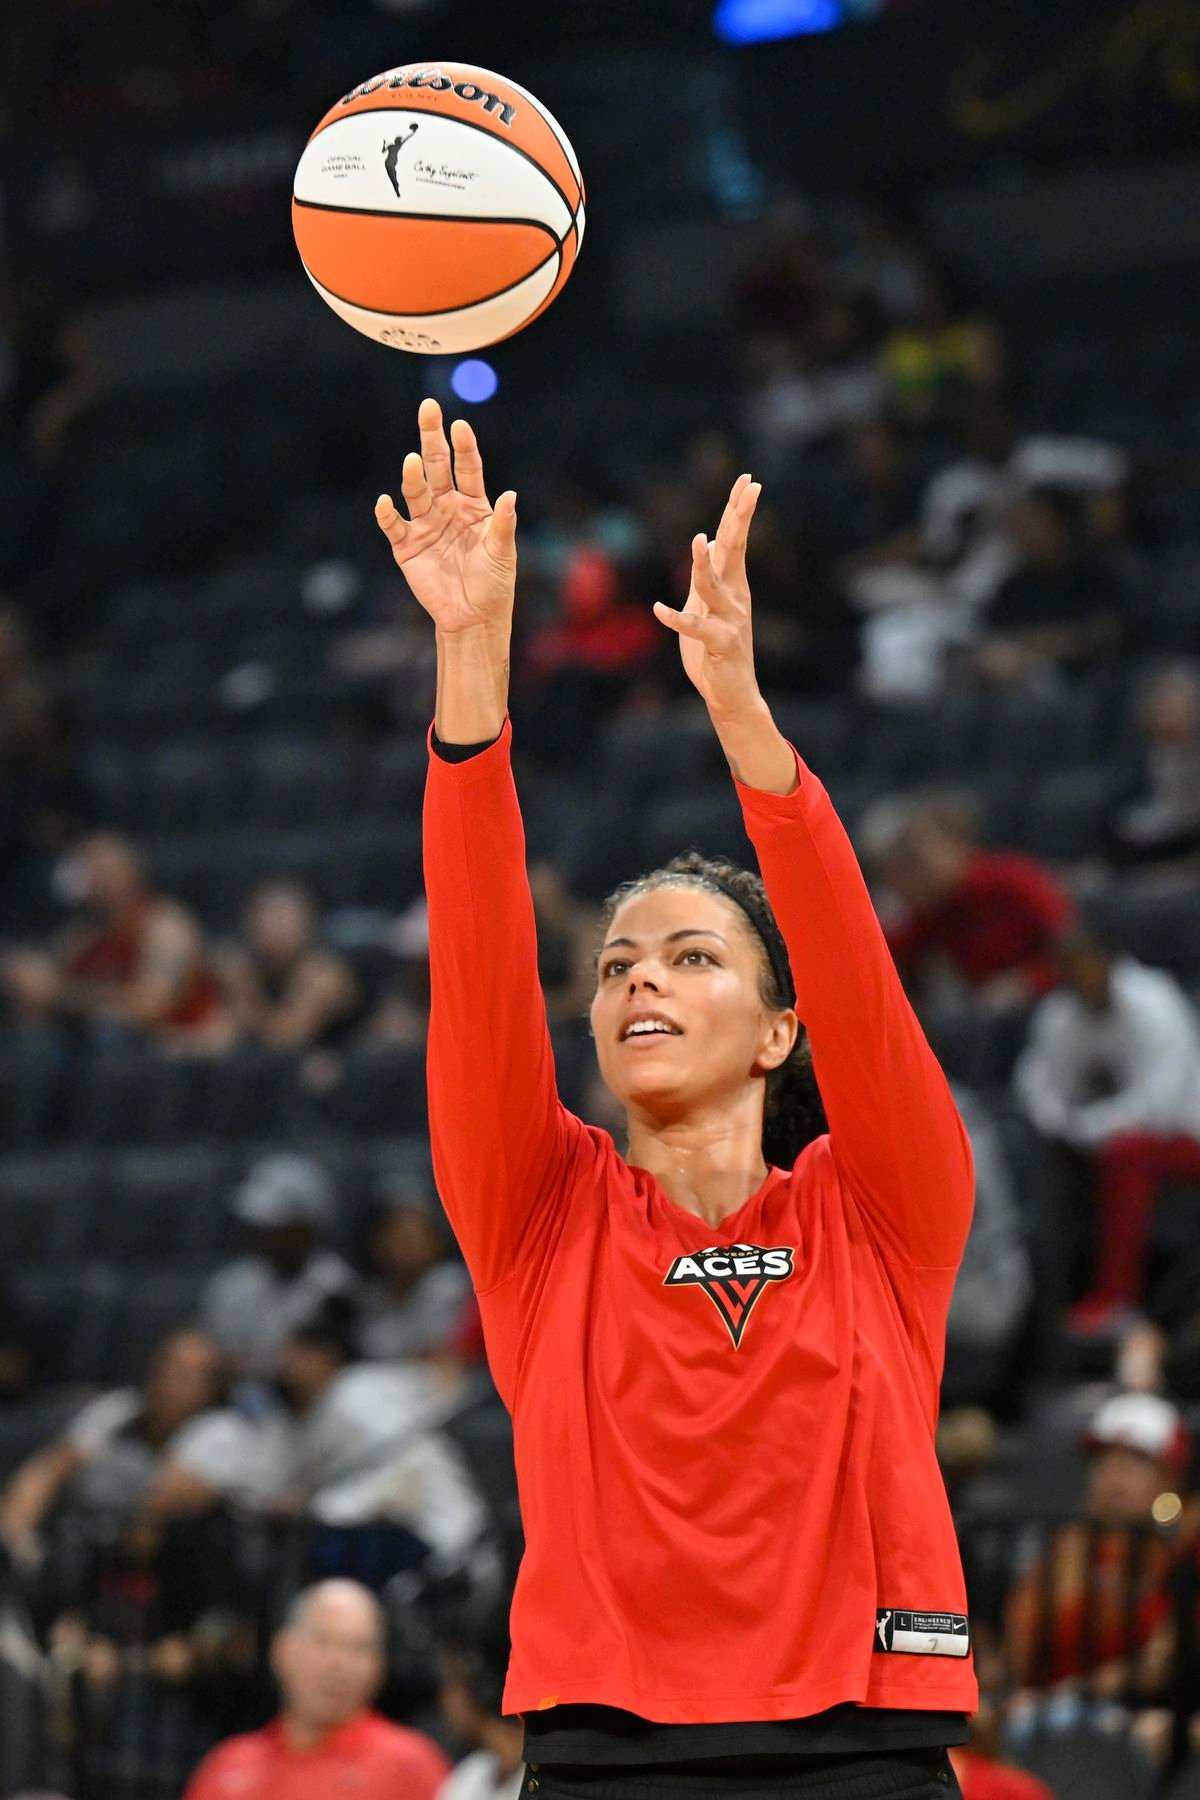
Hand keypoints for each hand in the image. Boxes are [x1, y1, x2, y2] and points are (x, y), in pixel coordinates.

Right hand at [375, 398, 516, 636]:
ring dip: (413, 476)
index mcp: (473, 505)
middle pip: (438, 467)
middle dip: (432, 439)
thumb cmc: (493, 584)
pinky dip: (388, 514)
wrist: (473, 618)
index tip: (460, 425)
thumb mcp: (503, 553)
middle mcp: (447, 508)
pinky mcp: (407, 547)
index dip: (465, 447)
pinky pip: (394, 525)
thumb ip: (503, 524)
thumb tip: (511, 495)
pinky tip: (386, 502)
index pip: (468, 468)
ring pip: (416, 492)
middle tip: (428, 409)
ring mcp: (425, 525)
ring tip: (413, 461)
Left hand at [653, 474, 763, 718]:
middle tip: (749, 489)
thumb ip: (710, 573)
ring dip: (703, 566)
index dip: (739, 511)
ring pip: (713, 586)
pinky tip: (660, 609)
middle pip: (735, 551)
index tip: (748, 481)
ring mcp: (730, 619)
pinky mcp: (720, 644)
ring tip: (698, 541)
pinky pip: (696, 628)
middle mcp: (736, 596)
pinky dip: (676, 619)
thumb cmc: (717, 648)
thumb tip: (712, 541)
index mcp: (733, 584)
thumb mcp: (709, 604)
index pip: (735, 540)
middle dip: (740, 519)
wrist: (731, 693)